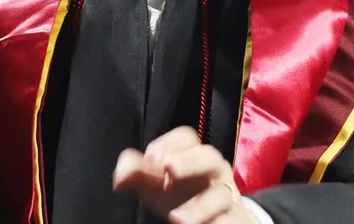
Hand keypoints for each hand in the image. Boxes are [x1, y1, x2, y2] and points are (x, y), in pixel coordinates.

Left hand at [113, 126, 256, 223]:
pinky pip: (229, 220)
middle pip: (209, 155)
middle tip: (169, 169)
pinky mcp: (234, 220)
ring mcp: (226, 195)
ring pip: (219, 195)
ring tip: (175, 219)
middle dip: (190, 161)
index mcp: (195, 153)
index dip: (166, 144)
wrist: (217, 221)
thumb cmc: (181, 195)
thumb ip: (136, 173)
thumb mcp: (156, 183)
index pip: (186, 137)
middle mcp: (213, 170)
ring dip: (199, 207)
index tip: (151, 160)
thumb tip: (119, 177)